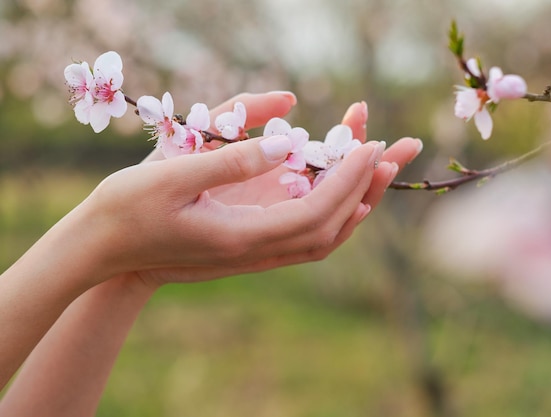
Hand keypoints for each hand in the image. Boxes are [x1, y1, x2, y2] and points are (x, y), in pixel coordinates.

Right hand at [80, 93, 421, 286]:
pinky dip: (331, 219)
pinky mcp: (246, 250)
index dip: (348, 180)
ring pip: (321, 239)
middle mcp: (253, 252)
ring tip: (376, 170)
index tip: (370, 145)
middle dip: (365, 191)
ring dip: (354, 205)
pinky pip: (302, 240)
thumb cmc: (126, 209)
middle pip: (329, 229)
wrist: (105, 252)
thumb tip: (285, 143)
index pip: (315, 212)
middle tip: (391, 152)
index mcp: (239, 236)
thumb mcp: (170, 176)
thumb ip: (229, 161)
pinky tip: (341, 197)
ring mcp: (251, 255)